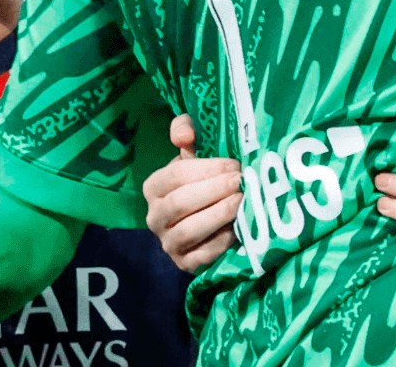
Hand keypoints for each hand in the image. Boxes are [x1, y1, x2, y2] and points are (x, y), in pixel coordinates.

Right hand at [141, 115, 240, 273]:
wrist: (205, 221)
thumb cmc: (200, 180)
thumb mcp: (191, 153)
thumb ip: (185, 131)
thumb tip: (184, 135)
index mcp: (153, 187)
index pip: (176, 176)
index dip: (208, 169)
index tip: (234, 165)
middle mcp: (155, 217)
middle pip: (181, 203)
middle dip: (216, 190)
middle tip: (242, 181)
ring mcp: (168, 243)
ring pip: (189, 230)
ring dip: (219, 214)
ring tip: (242, 200)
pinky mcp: (185, 264)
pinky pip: (202, 255)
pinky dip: (222, 241)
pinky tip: (239, 227)